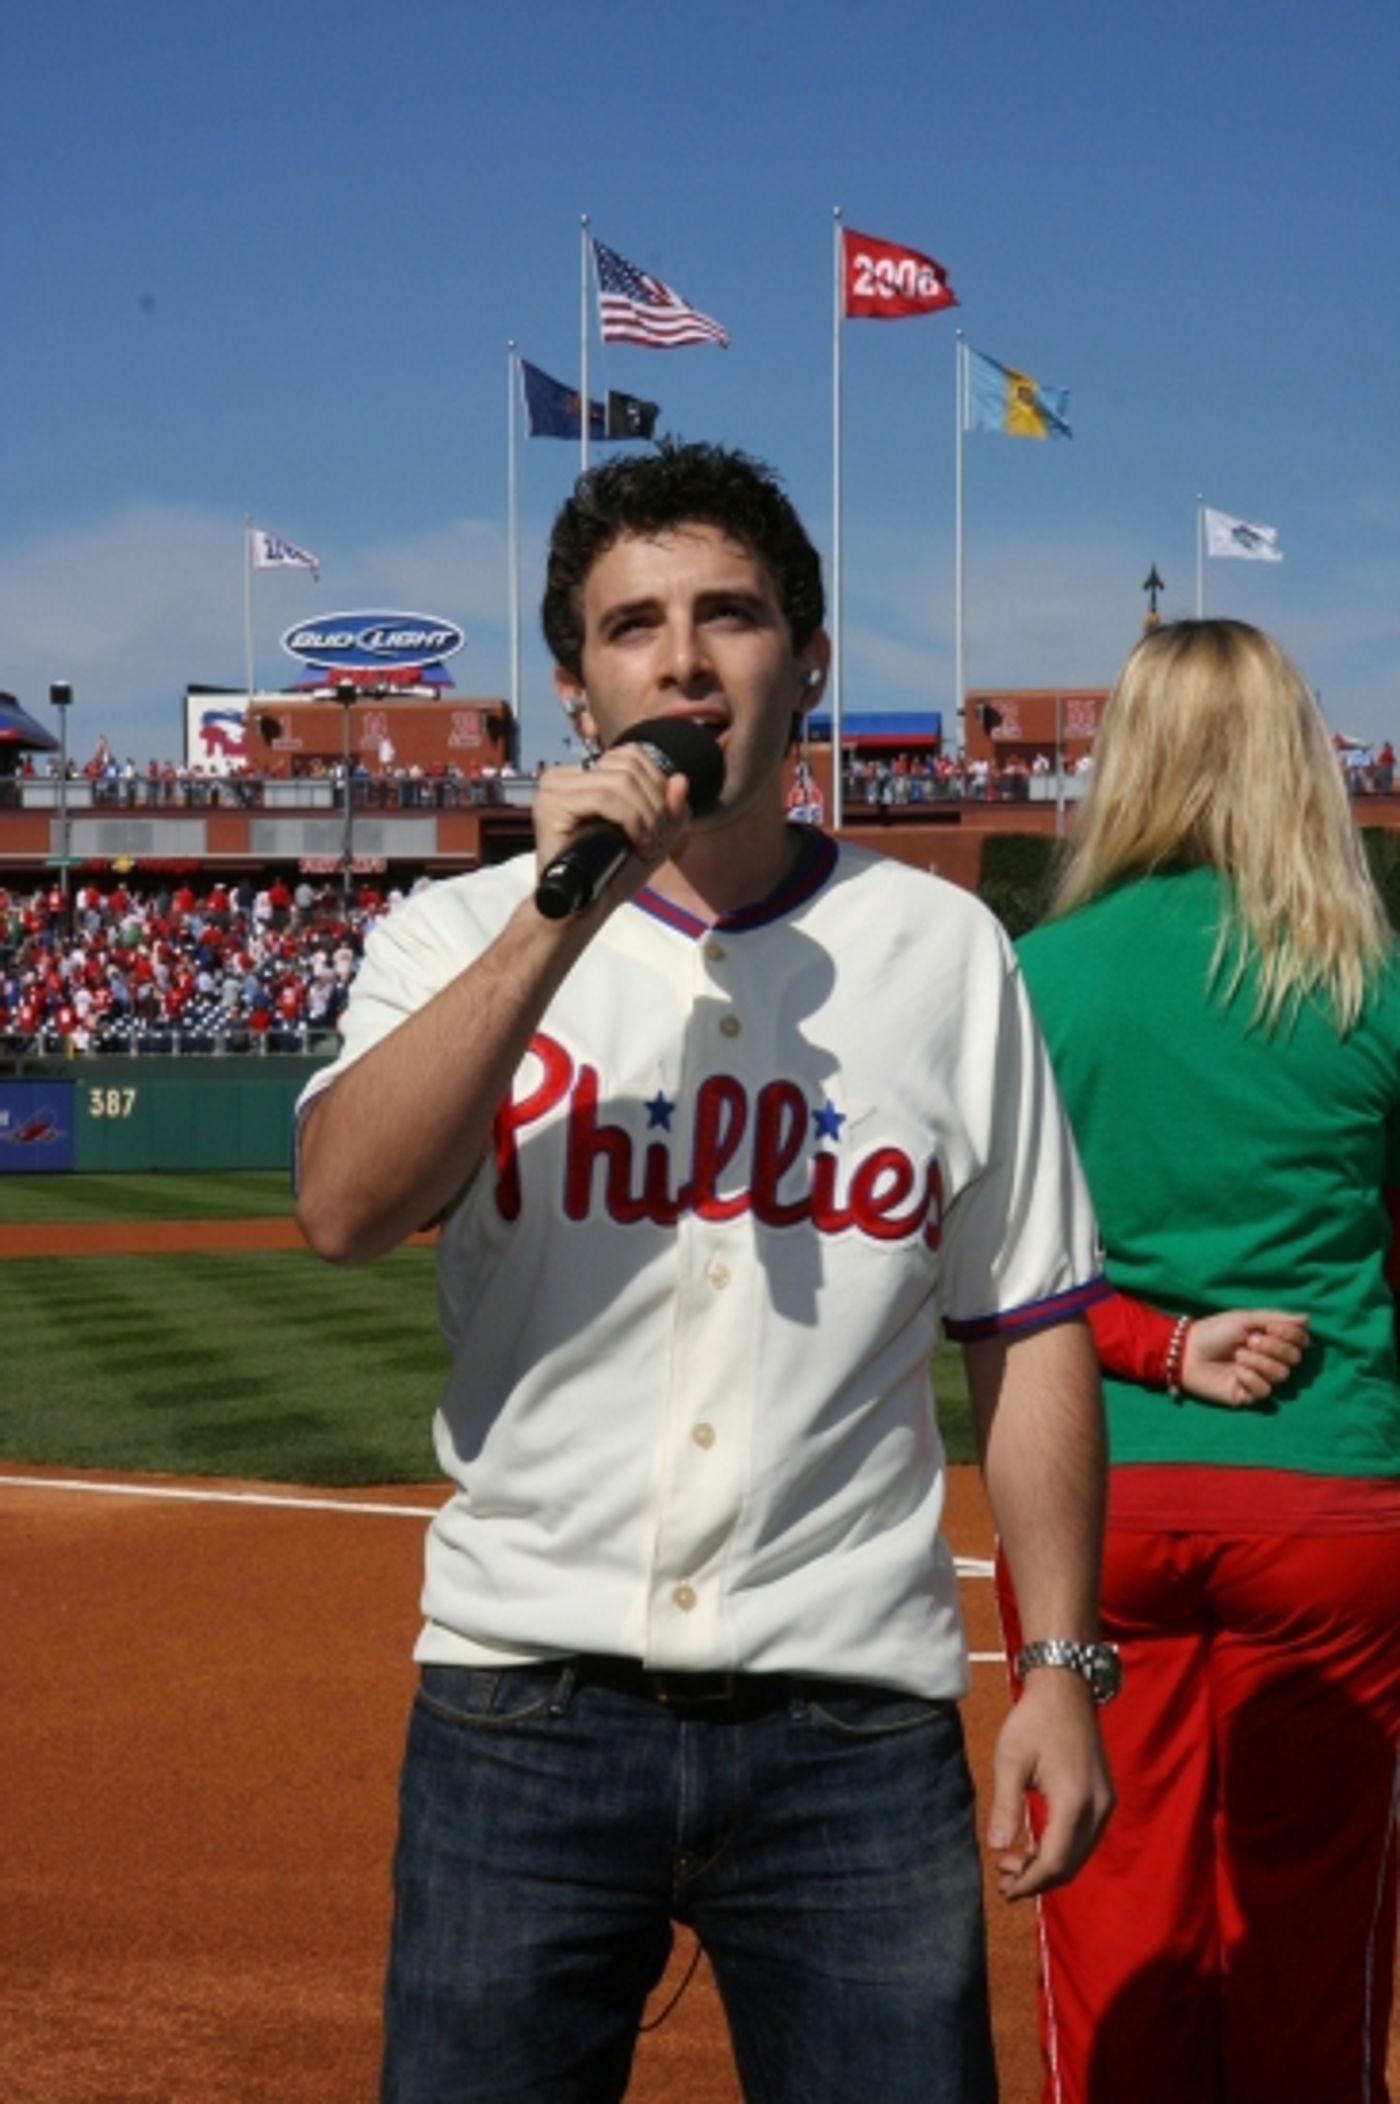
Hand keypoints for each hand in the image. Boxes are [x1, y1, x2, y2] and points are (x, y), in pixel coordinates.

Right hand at [531, 747, 691, 908]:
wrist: (583, 910)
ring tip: (645, 845)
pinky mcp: (550, 804)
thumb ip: (671, 809)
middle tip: (653, 840)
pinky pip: (604, 798)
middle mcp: (566, 775)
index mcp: (585, 775)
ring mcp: (554, 787)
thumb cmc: (613, 875)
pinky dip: (631, 821)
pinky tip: (634, 844)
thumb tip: (680, 778)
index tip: (659, 822)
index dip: (657, 784)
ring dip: (646, 816)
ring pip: (620, 782)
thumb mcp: (654, 838)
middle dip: (654, 805)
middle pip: (629, 766)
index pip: (631, 754)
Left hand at [986, 1670, 1113, 1900]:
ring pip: (1079, 1854)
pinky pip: (1084, 1838)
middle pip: (1071, 1865)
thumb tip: (997, 1848)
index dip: (1030, 1882)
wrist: (1066, 1689)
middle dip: (1037, 1879)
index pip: (1055, 1862)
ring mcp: (1104, 1803)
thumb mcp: (1011, 1760)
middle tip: (1003, 1880)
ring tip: (1013, 1864)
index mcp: (1074, 1801)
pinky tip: (1034, 1844)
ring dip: (1049, 1867)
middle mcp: (1097, 1808)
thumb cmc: (1034, 1720)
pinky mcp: (1103, 1797)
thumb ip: (1005, 1806)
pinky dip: (1061, 1849)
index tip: (1004, 1889)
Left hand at [1182, 1310, 1308, 1407]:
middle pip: (1294, 1359)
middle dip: (1273, 1348)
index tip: (1270, 1328)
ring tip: (1238, 1356)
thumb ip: (1276, 1318)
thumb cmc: (1214, 1331)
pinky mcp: (1248, 1396)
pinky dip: (1251, 1378)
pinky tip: (1236, 1373)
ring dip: (1259, 1362)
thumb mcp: (1245, 1319)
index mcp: (1271, 1340)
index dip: (1291, 1335)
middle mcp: (1269, 1360)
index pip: (1299, 1341)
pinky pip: (1265, 1391)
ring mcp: (1260, 1379)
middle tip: (1249, 1342)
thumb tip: (1307, 1318)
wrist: (1187, 1351)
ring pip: (1281, 1375)